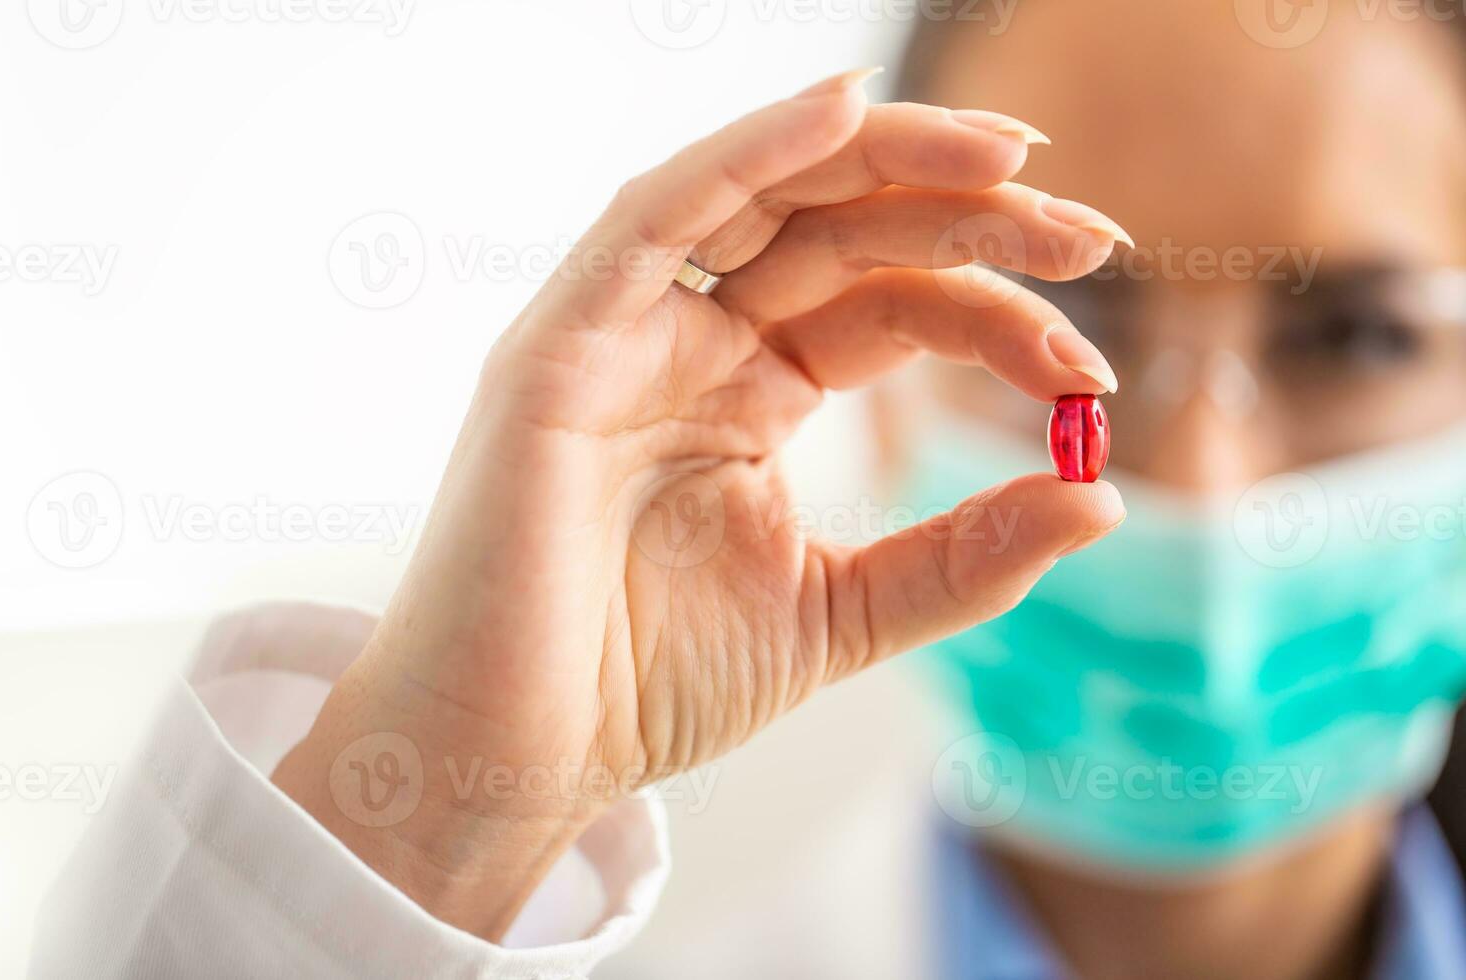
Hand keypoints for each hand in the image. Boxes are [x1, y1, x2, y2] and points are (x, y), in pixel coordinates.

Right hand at [268, 68, 1128, 938]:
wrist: (511, 758)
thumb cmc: (641, 689)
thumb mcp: (841, 614)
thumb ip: (962, 558)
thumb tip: (1103, 497)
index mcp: (745, 394)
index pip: (888, 307)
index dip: (995, 312)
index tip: (1090, 369)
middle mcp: (684, 343)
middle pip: (840, 230)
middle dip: (969, 214)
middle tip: (1089, 234)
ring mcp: (618, 335)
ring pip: (759, 196)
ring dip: (883, 156)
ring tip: (1005, 156)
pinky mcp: (559, 347)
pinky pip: (653, 220)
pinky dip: (743, 155)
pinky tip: (841, 112)